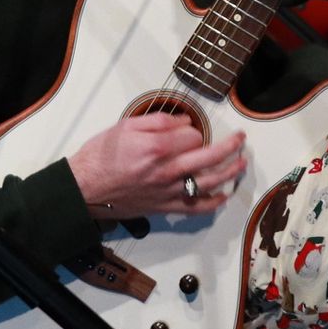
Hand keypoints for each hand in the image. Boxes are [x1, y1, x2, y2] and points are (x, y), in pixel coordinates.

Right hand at [67, 114, 246, 218]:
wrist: (85, 188)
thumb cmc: (100, 157)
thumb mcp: (125, 126)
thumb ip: (158, 121)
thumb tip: (183, 121)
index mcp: (156, 147)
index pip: (193, 135)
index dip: (194, 129)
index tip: (188, 129)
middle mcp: (166, 170)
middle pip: (210, 157)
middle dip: (230, 146)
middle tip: (241, 139)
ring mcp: (168, 191)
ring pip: (210, 182)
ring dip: (230, 172)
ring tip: (241, 163)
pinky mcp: (165, 206)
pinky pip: (196, 207)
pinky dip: (214, 203)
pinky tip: (224, 195)